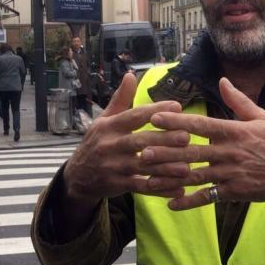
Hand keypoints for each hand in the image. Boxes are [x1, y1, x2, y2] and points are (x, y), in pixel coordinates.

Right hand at [63, 73, 191, 205]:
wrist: (77, 177)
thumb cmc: (97, 143)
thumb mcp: (103, 120)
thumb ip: (120, 100)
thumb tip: (131, 75)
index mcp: (109, 127)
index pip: (134, 116)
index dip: (155, 110)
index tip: (177, 106)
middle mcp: (110, 146)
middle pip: (140, 142)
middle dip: (164, 140)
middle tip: (187, 137)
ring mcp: (114, 167)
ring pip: (143, 167)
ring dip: (166, 168)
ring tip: (188, 167)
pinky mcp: (118, 185)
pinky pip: (142, 188)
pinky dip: (161, 189)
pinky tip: (179, 189)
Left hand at [148, 78, 264, 220]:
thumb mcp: (261, 117)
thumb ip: (239, 101)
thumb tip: (222, 80)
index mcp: (235, 131)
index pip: (201, 125)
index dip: (177, 121)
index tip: (155, 117)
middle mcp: (230, 152)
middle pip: (192, 151)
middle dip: (165, 151)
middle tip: (140, 150)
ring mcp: (230, 174)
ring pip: (195, 175)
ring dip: (170, 177)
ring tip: (147, 177)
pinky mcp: (233, 192)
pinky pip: (207, 197)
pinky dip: (188, 201)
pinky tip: (171, 203)